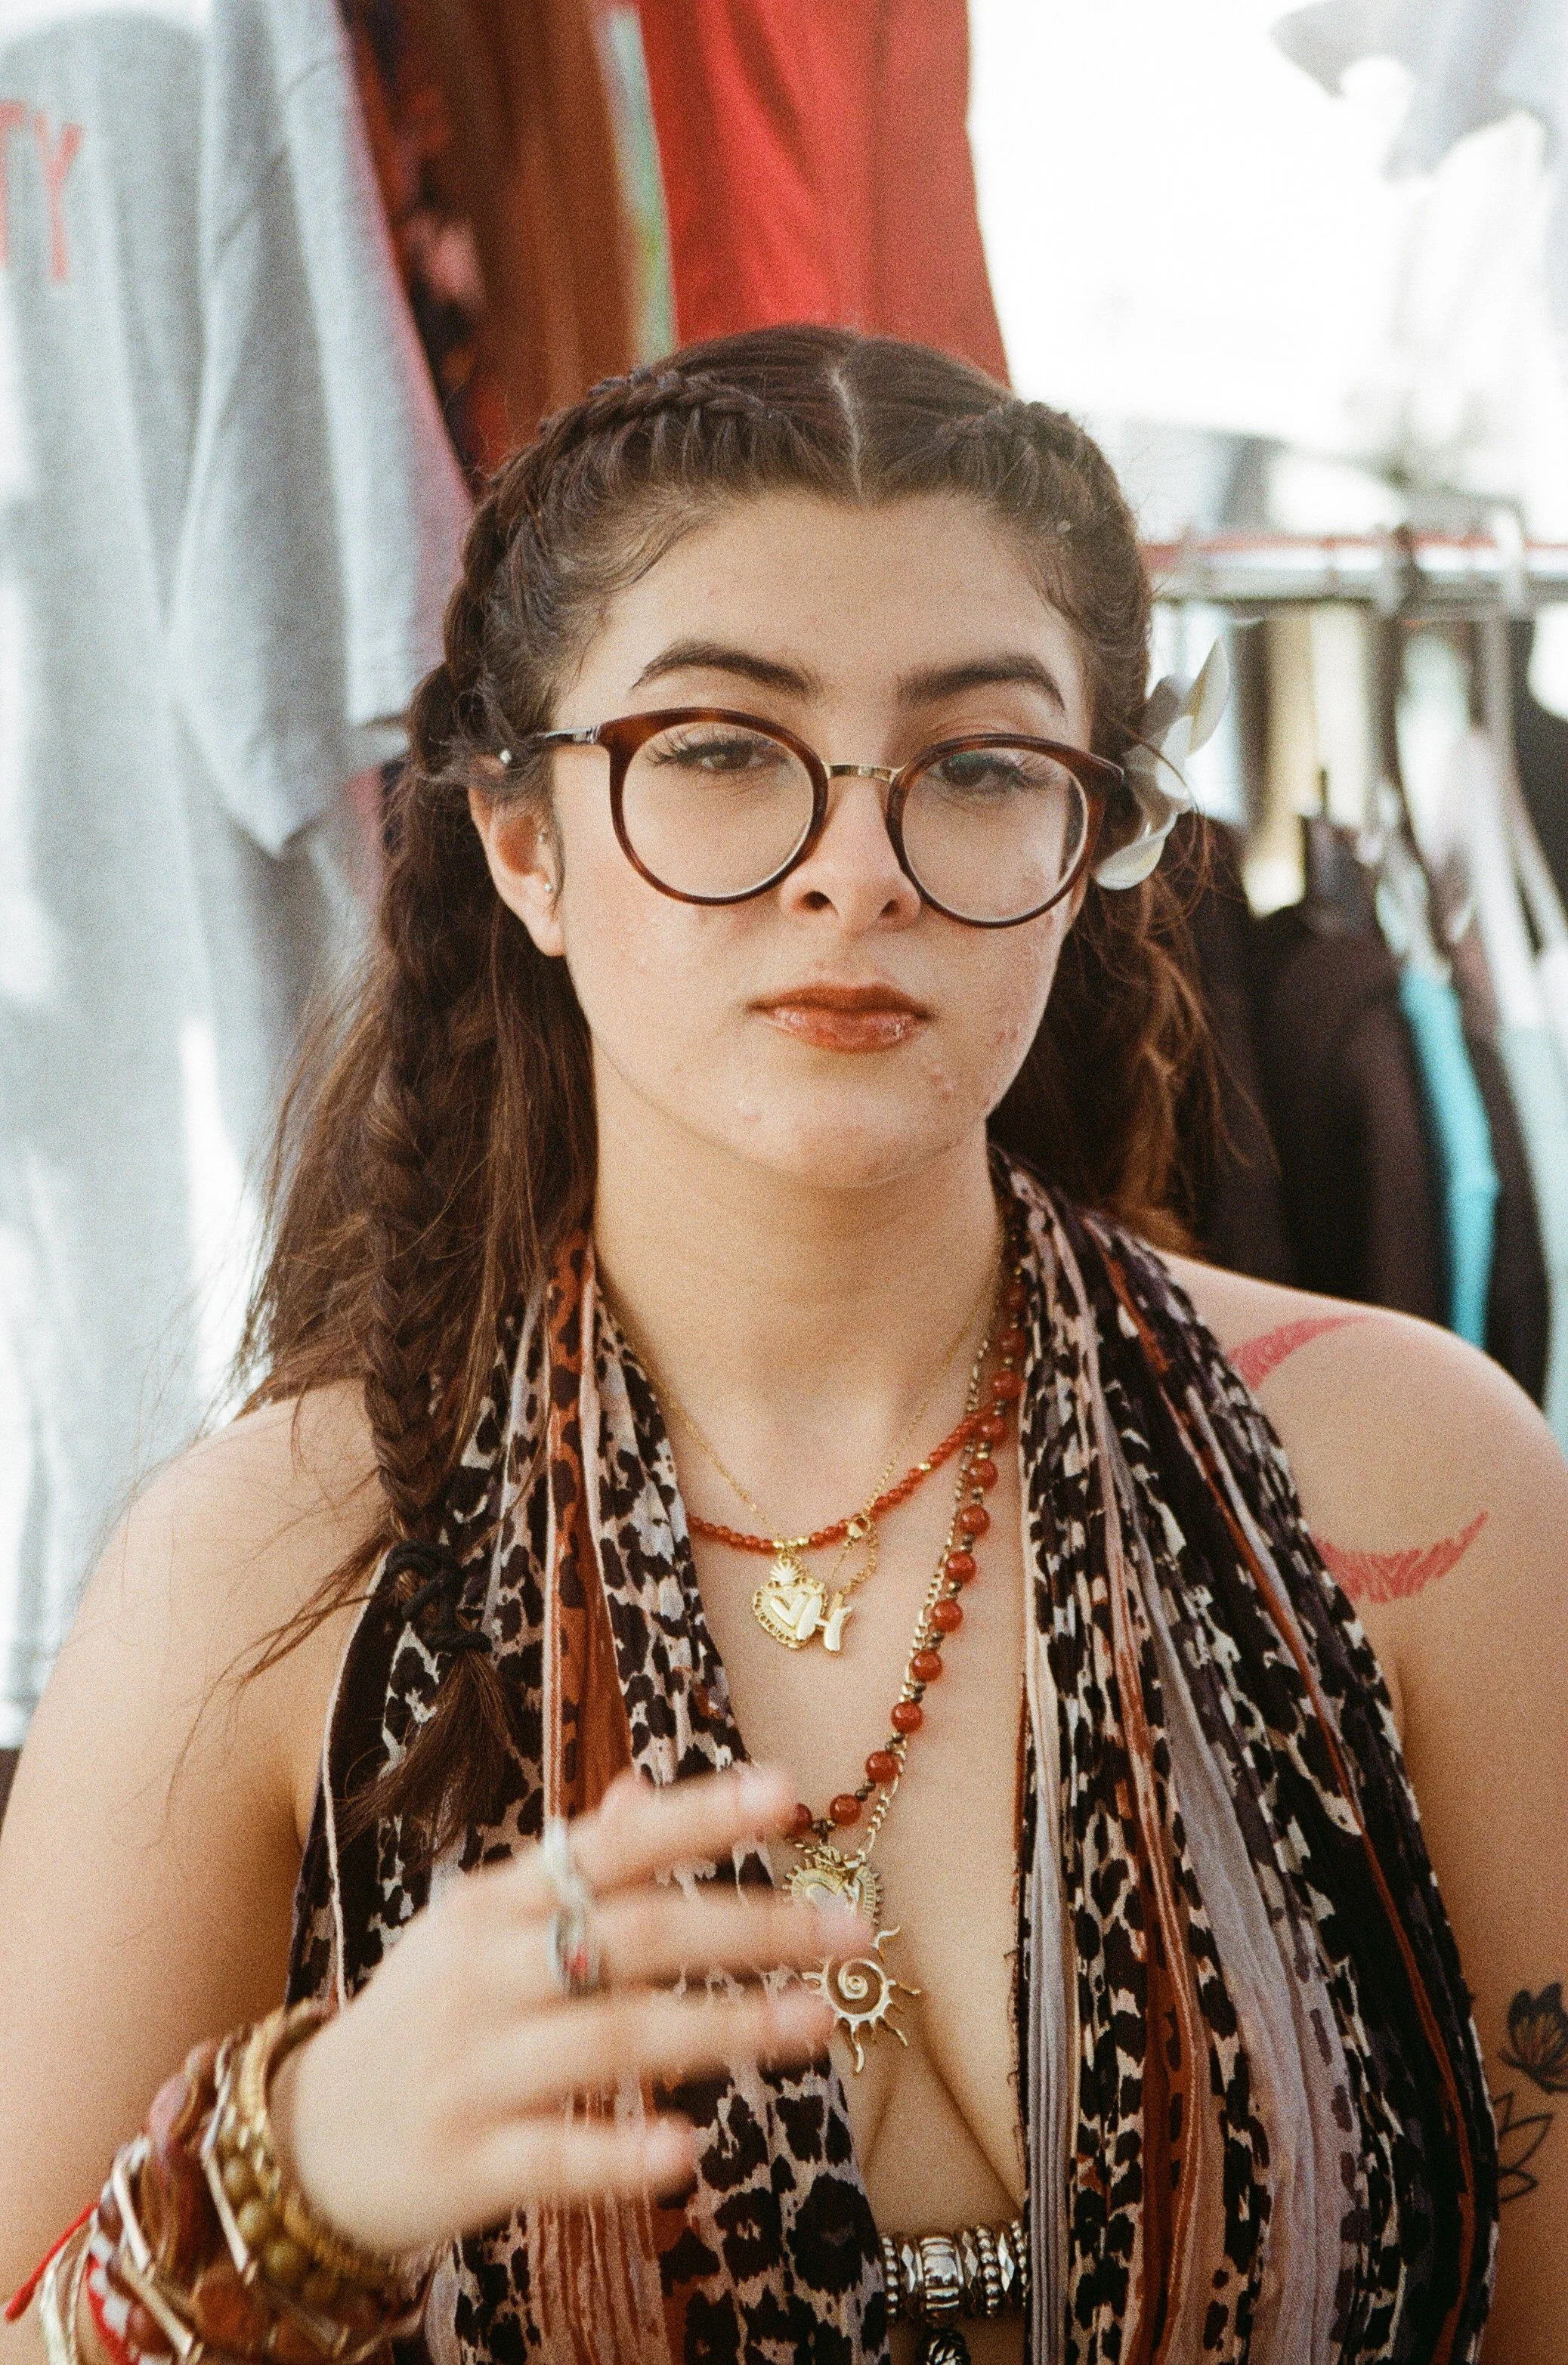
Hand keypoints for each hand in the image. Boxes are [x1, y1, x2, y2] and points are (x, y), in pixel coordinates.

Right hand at [271, 1765, 860, 2251]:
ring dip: (723, 2028)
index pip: (609, 1845)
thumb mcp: (480, 1927)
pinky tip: (689, 2149)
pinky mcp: (464, 2163)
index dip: (698, 1815)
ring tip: (818, 2023)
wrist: (301, 2141)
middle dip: (750, 1928)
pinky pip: (553, 2155)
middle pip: (632, 1935)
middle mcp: (484, 1972)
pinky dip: (620, 2152)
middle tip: (850, 1929)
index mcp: (494, 1903)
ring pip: (611, 2038)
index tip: (790, 1796)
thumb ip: (568, 1865)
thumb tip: (644, 1790)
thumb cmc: (425, 2019)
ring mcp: (473, 2068)